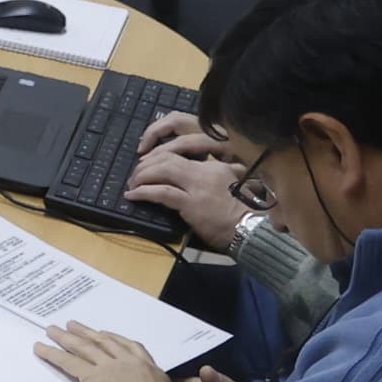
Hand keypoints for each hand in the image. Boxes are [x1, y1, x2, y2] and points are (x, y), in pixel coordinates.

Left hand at [36, 323, 175, 381]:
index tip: (103, 334)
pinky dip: (52, 354)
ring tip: (52, 330)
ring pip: (84, 347)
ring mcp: (109, 366)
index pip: (130, 346)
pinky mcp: (92, 376)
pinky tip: (40, 348)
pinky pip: (69, 362)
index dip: (114, 339)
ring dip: (66, 337)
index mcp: (149, 367)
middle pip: (103, 342)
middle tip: (72, 325)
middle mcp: (128, 361)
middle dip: (87, 333)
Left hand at [120, 115, 250, 250]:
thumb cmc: (241, 210)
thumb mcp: (235, 182)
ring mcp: (196, 187)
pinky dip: (143, 192)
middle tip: (134, 175)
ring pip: (161, 171)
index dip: (157, 157)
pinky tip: (133, 195)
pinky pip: (161, 193)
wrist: (249, 228)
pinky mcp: (190, 204)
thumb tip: (223, 166)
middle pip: (165, 158)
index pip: (178, 153)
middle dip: (145, 165)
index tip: (146, 165)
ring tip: (132, 185)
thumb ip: (226, 170)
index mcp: (212, 165)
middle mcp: (202, 171)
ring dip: (141, 177)